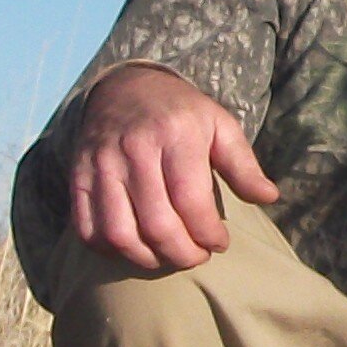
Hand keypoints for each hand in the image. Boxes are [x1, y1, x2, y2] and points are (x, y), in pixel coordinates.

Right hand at [67, 64, 277, 271]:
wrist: (124, 87)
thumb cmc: (180, 113)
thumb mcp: (219, 125)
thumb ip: (243, 165)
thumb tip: (269, 198)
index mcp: (175, 134)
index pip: (191, 201)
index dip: (208, 234)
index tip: (219, 243)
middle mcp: (134, 150)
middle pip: (157, 224)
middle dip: (183, 254)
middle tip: (197, 256)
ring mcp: (101, 165)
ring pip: (119, 233)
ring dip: (148, 259)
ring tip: (168, 256)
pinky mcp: (78, 177)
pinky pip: (88, 229)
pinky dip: (111, 250)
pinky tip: (136, 247)